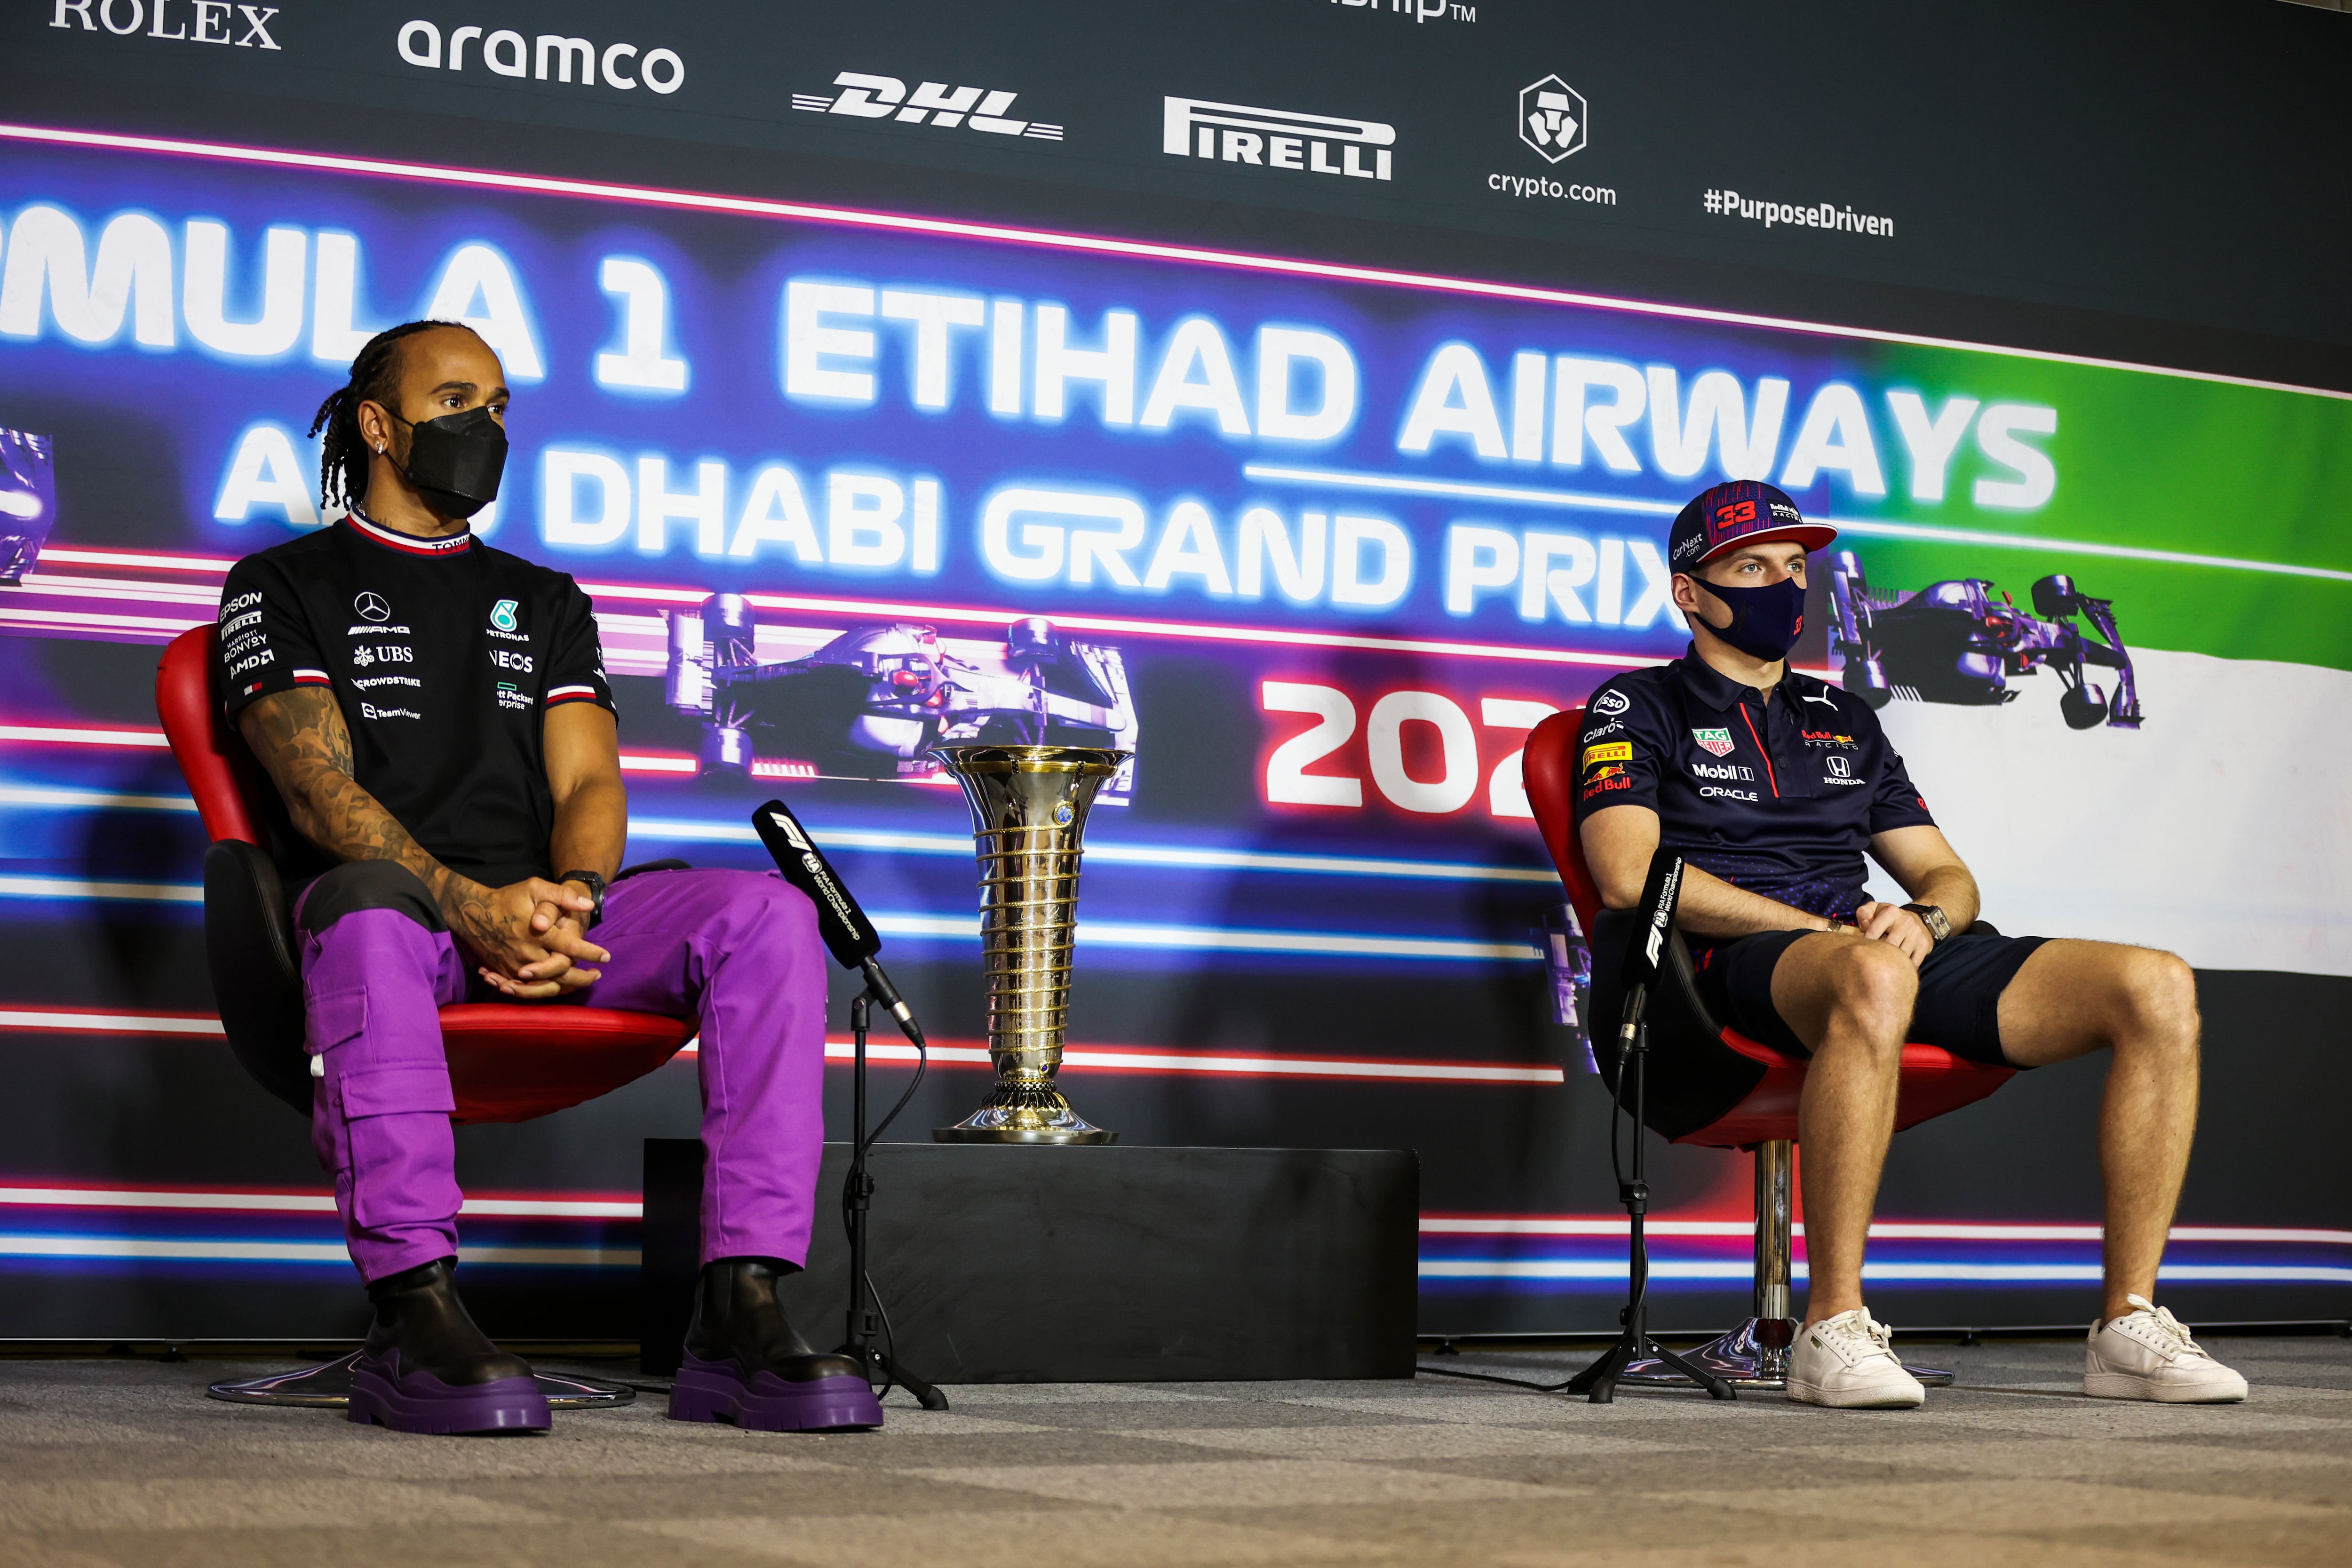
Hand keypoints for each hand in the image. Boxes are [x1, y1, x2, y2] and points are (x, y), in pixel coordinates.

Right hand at [443, 876, 609, 999]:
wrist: (473, 912)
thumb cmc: (508, 899)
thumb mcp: (535, 888)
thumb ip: (563, 895)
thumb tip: (588, 905)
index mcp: (539, 934)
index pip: (571, 948)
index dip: (591, 953)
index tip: (607, 956)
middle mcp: (528, 953)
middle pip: (560, 973)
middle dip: (582, 977)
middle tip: (598, 975)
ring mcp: (515, 965)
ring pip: (545, 985)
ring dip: (566, 987)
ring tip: (582, 982)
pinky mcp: (505, 972)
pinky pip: (527, 988)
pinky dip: (544, 991)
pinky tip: (558, 987)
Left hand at [1852, 901, 1932, 966]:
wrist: (1917, 918)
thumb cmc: (1891, 917)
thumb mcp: (1875, 909)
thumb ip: (1863, 913)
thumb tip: (1863, 927)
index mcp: (1891, 911)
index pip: (1873, 932)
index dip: (1865, 943)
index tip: (1863, 948)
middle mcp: (1906, 921)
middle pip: (1888, 945)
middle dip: (1879, 953)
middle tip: (1874, 958)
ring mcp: (1916, 934)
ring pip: (1901, 955)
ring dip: (1892, 961)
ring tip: (1885, 961)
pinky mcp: (1924, 945)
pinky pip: (1913, 962)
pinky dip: (1905, 967)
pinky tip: (1897, 966)